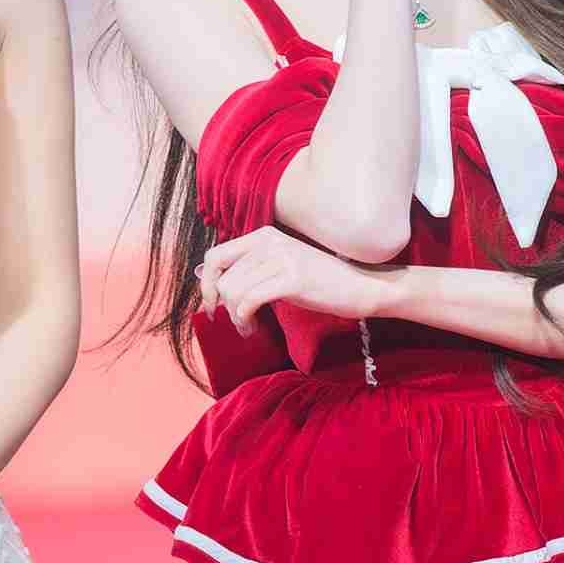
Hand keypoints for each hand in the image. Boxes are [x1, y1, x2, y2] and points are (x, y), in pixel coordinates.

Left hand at [195, 225, 386, 332]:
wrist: (361, 287)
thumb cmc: (320, 282)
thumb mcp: (280, 266)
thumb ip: (247, 267)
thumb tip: (202, 276)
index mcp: (264, 235)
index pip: (215, 255)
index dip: (205, 283)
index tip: (211, 306)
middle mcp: (270, 241)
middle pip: (223, 279)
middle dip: (224, 307)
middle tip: (240, 323)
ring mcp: (282, 258)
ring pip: (233, 291)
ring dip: (236, 317)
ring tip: (249, 326)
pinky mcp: (292, 279)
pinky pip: (250, 300)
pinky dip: (244, 319)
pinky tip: (253, 327)